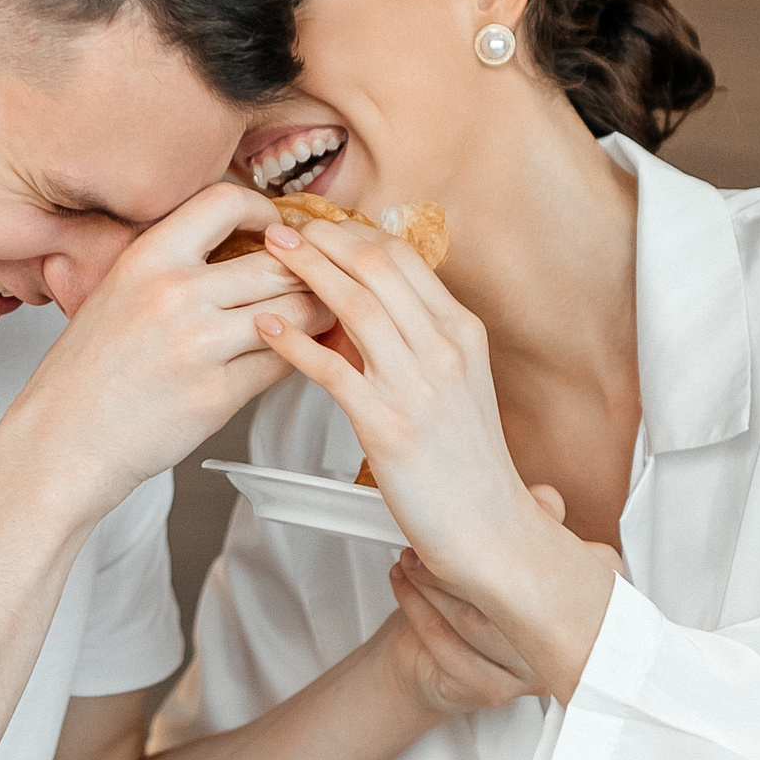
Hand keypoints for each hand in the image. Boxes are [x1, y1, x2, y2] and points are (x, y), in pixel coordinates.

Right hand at [5, 186, 328, 515]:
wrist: (62, 441)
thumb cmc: (85, 375)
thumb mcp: (114, 294)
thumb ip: (169, 267)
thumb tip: (234, 247)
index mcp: (146, 259)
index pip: (224, 202)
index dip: (261, 209)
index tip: (273, 227)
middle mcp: (174, 294)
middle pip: (275, 261)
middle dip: (306, 269)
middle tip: (318, 276)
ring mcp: (200, 345)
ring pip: (294, 311)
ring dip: (316, 312)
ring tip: (320, 314)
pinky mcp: (218, 394)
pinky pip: (283, 362)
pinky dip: (302, 356)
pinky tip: (302, 354)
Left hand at [252, 220, 617, 700]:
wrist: (491, 531)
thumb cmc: (465, 465)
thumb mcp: (456, 386)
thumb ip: (418, 342)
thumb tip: (363, 309)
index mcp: (462, 332)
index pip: (403, 257)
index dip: (352, 234)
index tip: (316, 228)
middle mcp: (445, 348)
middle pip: (378, 265)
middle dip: (324, 238)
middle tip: (282, 228)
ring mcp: (419, 385)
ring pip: (356, 304)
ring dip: (307, 271)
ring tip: (268, 255)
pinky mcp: (390, 427)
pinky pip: (333, 370)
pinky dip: (295, 342)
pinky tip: (267, 327)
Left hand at [379, 487, 628, 715]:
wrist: (426, 664)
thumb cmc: (473, 602)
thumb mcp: (504, 549)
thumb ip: (532, 518)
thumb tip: (545, 500)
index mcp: (587, 602)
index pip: (587, 564)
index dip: (540, 531)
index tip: (497, 512)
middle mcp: (567, 641)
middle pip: (520, 594)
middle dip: (467, 558)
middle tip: (433, 535)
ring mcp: (532, 670)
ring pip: (479, 621)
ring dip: (435, 583)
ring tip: (412, 557)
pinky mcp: (494, 688)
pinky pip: (450, 647)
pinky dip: (417, 609)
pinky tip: (405, 584)